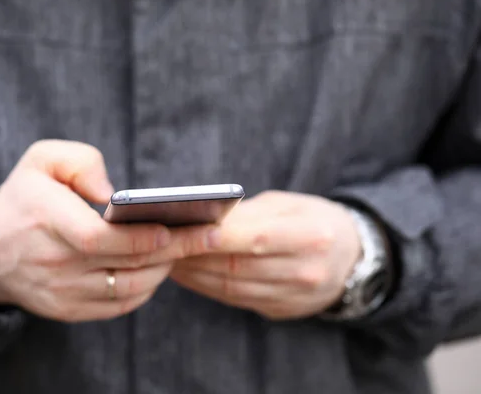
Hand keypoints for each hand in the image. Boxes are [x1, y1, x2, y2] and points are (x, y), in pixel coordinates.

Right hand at [0, 140, 208, 321]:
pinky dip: (146, 287)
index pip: (96, 239)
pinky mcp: (68, 310)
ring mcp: (61, 292)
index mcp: (45, 219)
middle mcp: (53, 262)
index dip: (137, 238)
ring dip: (164, 269)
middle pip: (125, 264)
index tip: (171, 228)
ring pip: (128, 289)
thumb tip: (112, 192)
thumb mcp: (41, 159)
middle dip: (175, 249)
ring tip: (189, 246)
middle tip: (211, 234)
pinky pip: (119, 305)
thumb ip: (81, 161)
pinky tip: (160, 266)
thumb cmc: (23, 198)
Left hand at [170, 191, 361, 319]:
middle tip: (165, 244)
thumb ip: (250, 213)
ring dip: (195, 275)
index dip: (217, 237)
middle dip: (195, 256)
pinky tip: (190, 274)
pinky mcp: (282, 310)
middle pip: (238, 266)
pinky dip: (208, 287)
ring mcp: (294, 297)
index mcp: (313, 236)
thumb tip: (205, 219)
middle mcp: (306, 272)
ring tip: (170, 259)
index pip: (257, 239)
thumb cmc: (314, 220)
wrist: (351, 258)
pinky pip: (236, 299)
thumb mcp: (290, 205)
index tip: (183, 228)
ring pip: (232, 287)